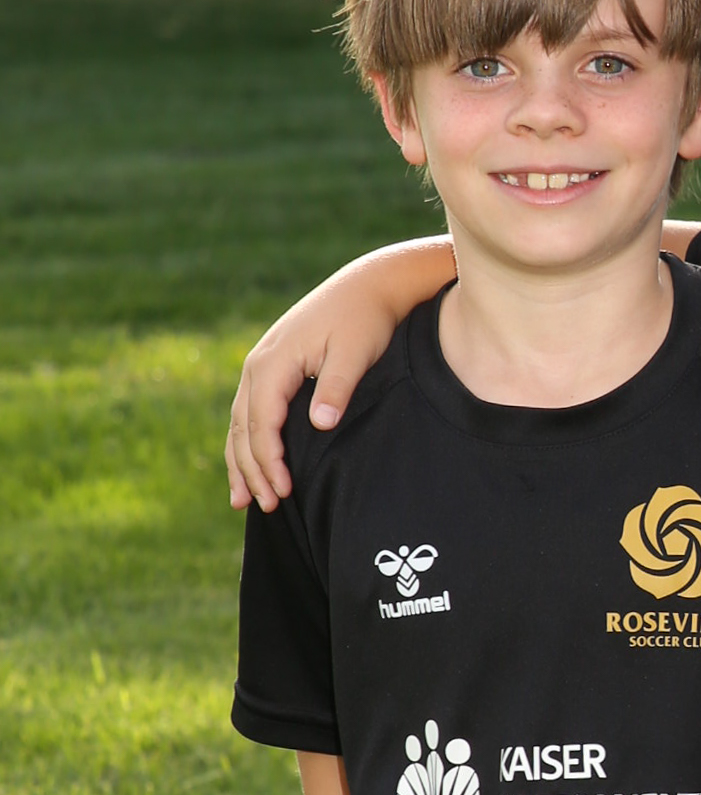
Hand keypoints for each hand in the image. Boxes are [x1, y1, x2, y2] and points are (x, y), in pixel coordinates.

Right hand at [224, 239, 455, 511]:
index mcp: (274, 361)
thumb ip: (337, 387)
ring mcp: (261, 366)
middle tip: (269, 507)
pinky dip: (246, 443)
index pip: (262, 421)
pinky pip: (250, 413)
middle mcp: (259, 364)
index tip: (284, 492)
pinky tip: (249, 468)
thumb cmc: (365, 319)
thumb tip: (320, 424)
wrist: (368, 286)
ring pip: (240, 423)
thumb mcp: (355, 352)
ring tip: (244, 502)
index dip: (270, 461)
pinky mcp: (273, 370)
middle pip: (244, 427)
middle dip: (253, 470)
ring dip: (242, 462)